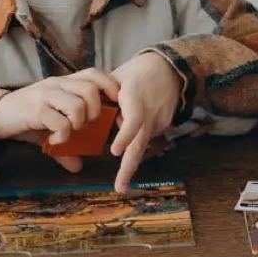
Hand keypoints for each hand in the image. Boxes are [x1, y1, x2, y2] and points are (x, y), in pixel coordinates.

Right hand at [0, 68, 123, 170]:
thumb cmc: (24, 119)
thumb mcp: (47, 127)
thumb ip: (65, 144)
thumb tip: (77, 167)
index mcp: (63, 83)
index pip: (93, 73)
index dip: (109, 86)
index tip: (114, 104)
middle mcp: (56, 84)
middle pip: (90, 90)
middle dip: (95, 111)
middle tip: (84, 126)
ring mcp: (45, 95)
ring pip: (78, 105)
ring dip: (79, 124)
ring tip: (68, 133)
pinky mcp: (35, 109)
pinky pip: (60, 122)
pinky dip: (63, 135)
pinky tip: (54, 141)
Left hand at [107, 51, 184, 190]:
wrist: (170, 68)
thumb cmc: (138, 72)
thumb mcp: (117, 77)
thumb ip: (104, 96)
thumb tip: (86, 113)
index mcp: (135, 99)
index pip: (133, 120)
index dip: (124, 136)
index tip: (115, 151)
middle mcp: (149, 114)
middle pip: (140, 143)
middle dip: (129, 168)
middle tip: (120, 187)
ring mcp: (159, 121)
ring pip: (141, 144)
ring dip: (130, 160)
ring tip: (121, 182)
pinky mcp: (164, 125)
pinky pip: (147, 137)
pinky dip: (137, 144)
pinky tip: (130, 147)